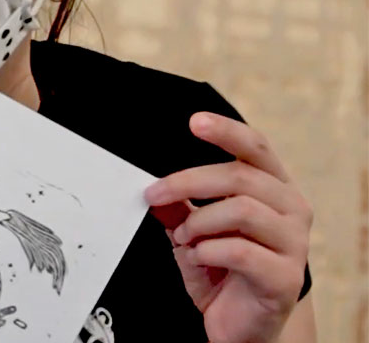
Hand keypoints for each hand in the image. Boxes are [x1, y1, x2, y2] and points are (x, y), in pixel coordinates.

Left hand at [144, 112, 312, 342]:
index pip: (255, 147)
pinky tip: (197, 258)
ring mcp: (294, 243)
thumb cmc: (221, 269)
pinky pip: (241, 250)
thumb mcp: (192, 231)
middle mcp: (292, 208)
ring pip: (241, 210)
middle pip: (239, 176)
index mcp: (273, 188)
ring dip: (198, 222)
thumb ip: (177, 206)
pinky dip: (207, 251)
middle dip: (187, 182)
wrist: (242, 326)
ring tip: (183, 238)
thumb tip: (151, 185)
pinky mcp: (286, 277)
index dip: (226, 131)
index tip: (195, 121)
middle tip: (153, 194)